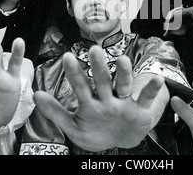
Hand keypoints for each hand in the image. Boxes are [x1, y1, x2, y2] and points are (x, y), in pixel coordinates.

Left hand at [33, 45, 164, 151]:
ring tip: (123, 60)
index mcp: (91, 103)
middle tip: (93, 50)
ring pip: (124, 86)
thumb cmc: (96, 132)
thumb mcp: (74, 127)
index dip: (75, 73)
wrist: (121, 142)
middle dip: (98, 66)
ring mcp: (125, 103)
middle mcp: (108, 98)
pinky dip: (152, 89)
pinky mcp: (141, 110)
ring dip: (124, 73)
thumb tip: (36, 94)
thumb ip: (56, 113)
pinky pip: (147, 98)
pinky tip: (156, 79)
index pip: (81, 86)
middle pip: (103, 80)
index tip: (67, 56)